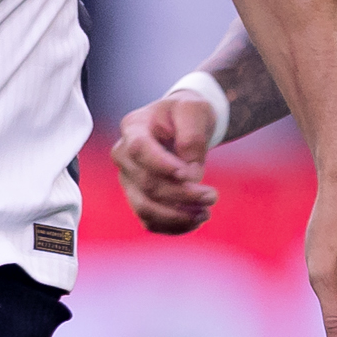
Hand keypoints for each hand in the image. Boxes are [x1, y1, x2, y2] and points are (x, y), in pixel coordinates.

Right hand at [113, 90, 221, 234]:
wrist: (181, 125)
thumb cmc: (186, 114)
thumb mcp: (195, 110)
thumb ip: (192, 137)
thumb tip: (190, 175)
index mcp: (134, 127)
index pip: (139, 149)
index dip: (163, 165)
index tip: (191, 174)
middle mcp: (123, 155)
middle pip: (146, 183)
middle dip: (182, 195)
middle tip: (212, 195)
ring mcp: (128, 180)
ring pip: (145, 208)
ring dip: (177, 216)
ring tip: (206, 213)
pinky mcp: (138, 198)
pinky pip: (150, 221)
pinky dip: (173, 226)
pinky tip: (196, 220)